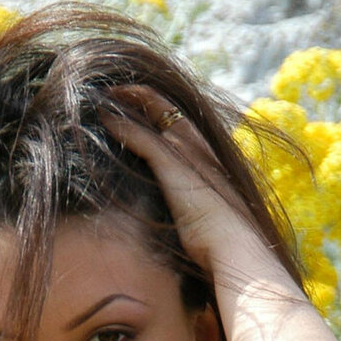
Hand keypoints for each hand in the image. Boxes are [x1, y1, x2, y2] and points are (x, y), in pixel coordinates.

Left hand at [101, 86, 250, 275]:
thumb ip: (199, 212)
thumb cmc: (226, 246)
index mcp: (211, 160)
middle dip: (141, 95)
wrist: (236, 249)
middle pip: (168, 108)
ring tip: (105, 97)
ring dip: (128, 103)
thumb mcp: (212, 222)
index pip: (182, 123)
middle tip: (116, 91)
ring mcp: (187, 154)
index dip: (160, 111)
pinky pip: (141, 137)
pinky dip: (121, 126)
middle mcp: (200, 148)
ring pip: (154, 114)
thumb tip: (190, 225)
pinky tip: (104, 120)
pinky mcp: (172, 165)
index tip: (139, 107)